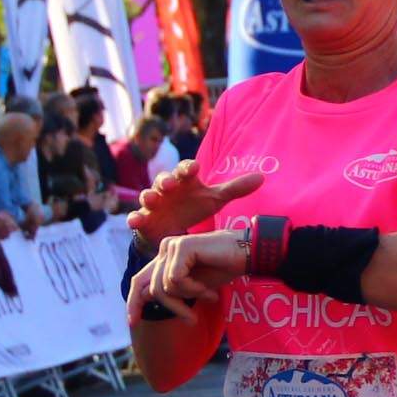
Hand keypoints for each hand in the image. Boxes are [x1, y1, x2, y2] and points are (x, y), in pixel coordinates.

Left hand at [132, 228, 253, 324]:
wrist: (247, 254)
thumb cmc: (224, 268)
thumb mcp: (194, 284)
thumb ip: (173, 289)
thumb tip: (149, 300)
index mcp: (165, 257)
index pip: (139, 280)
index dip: (133, 302)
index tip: (133, 322)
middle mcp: (165, 249)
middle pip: (151, 288)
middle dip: (172, 307)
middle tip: (191, 320)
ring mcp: (171, 246)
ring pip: (163, 287)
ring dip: (188, 298)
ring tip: (209, 295)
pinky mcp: (181, 246)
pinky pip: (175, 279)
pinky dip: (193, 289)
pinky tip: (208, 289)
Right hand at [134, 162, 264, 241]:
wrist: (173, 228)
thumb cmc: (194, 207)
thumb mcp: (215, 199)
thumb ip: (235, 188)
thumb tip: (262, 177)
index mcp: (184, 182)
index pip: (185, 170)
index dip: (187, 168)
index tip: (194, 168)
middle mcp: (166, 189)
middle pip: (163, 180)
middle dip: (166, 180)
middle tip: (170, 184)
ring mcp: (153, 204)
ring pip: (148, 196)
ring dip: (149, 196)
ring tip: (152, 199)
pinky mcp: (143, 219)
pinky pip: (136, 218)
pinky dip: (134, 219)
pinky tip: (135, 221)